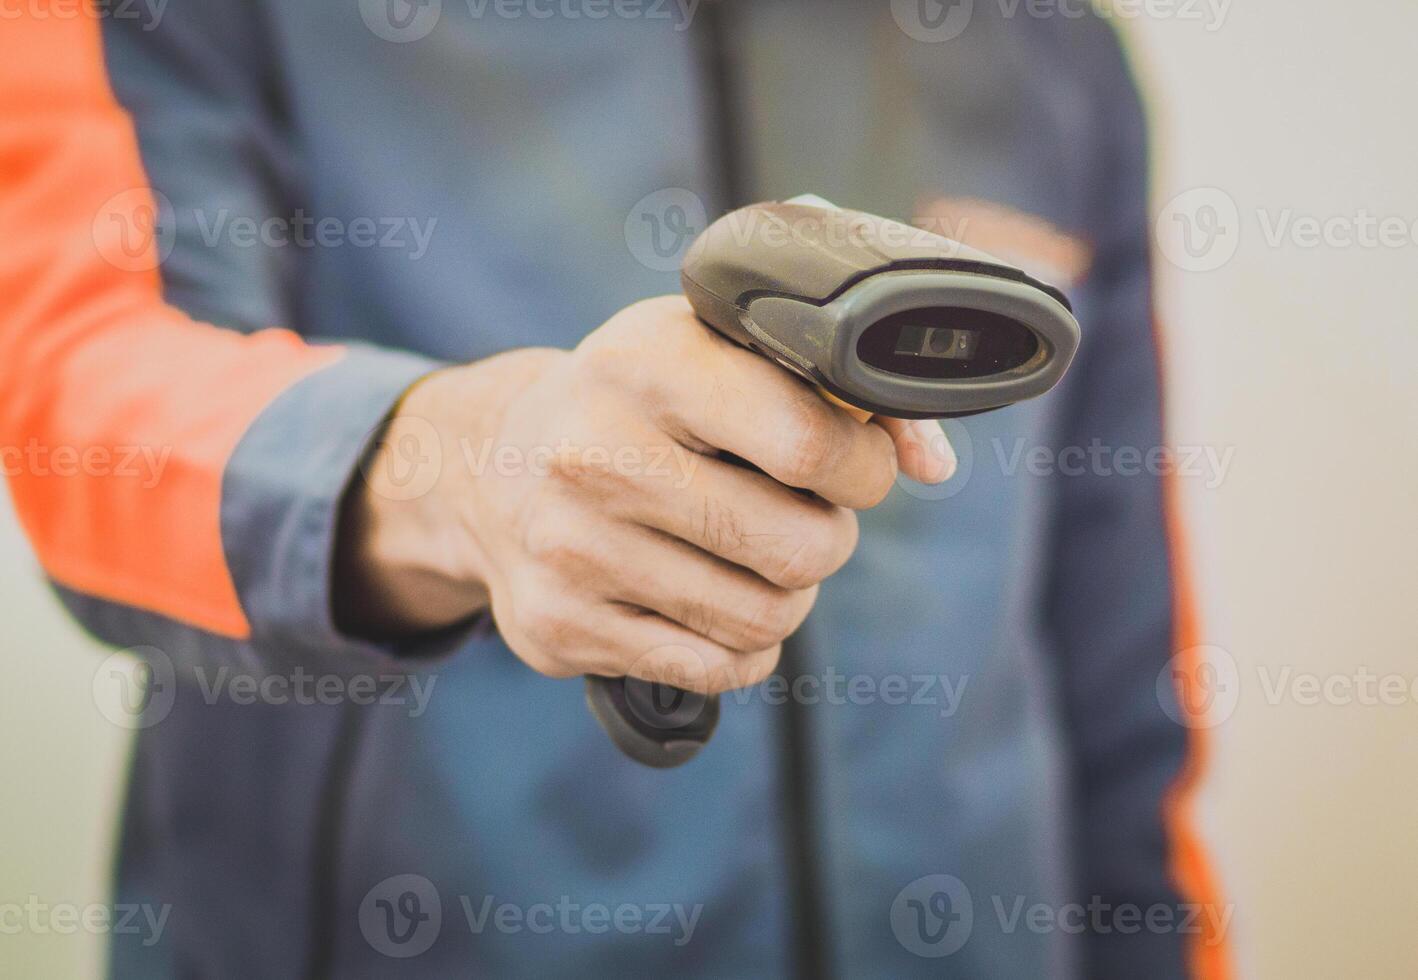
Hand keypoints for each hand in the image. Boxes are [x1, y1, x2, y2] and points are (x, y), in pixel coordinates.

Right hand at [335, 296, 954, 692]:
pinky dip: (745, 647)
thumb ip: (841, 390)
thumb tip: (932, 467)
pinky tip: (716, 602)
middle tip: (807, 514)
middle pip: (800, 547)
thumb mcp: (718, 355)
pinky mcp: (561, 628)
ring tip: (759, 556)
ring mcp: (571, 549)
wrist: (487, 467)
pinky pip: (718, 671)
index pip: (809, 440)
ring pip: (766, 619)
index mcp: (647, 363)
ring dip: (790, 594)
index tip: (855, 465)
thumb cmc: (637, 404)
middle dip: (830, 537)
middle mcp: (594, 455)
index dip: (864, 466)